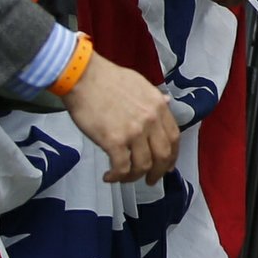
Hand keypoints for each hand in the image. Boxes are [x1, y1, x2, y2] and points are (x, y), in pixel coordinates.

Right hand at [63, 56, 179, 183]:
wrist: (83, 77)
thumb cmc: (107, 79)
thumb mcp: (140, 84)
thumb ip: (155, 98)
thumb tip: (167, 102)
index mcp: (158, 107)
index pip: (174, 137)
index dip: (172, 155)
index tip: (167, 165)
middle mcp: (150, 120)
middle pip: (162, 156)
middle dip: (158, 172)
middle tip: (151, 180)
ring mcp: (133, 132)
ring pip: (143, 165)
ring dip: (134, 177)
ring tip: (124, 177)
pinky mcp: (114, 141)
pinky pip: (122, 167)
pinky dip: (117, 176)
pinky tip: (109, 176)